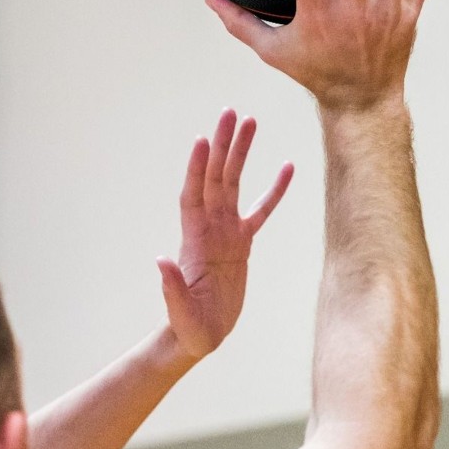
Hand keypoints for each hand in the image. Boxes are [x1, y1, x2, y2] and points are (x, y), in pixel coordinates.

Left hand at [158, 109, 292, 359]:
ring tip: (251, 122)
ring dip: (241, 154)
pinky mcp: (242, 243)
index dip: (197, 169)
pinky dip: (273, 190)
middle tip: (232, 113)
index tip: (203, 140)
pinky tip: (287, 167)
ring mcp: (226, 232)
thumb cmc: (187, 326)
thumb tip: (161, 260)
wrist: (199, 336)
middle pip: (216, 178)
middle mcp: (209, 228)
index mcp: (194, 240)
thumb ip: (171, 287)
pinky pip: (261, 210)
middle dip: (222, 146)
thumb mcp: (179, 311)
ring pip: (235, 184)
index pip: (194, 195)